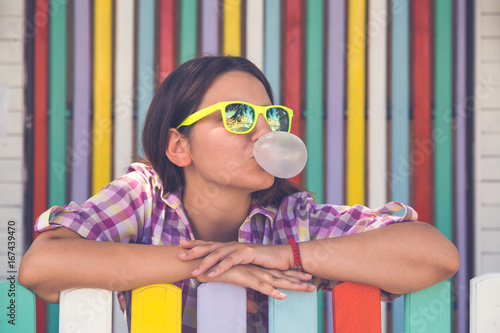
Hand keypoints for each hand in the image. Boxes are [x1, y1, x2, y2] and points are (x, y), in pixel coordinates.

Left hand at [178, 240, 292, 277]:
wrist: (282, 257)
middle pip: (210, 246)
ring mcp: (240, 247)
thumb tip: (220, 268)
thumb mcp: (244, 262)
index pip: (210, 243)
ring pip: (218, 254)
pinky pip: (231, 261)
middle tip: (179, 254)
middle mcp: (233, 244)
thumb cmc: (263, 261)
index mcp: (230, 246)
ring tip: (194, 271)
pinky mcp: (248, 253)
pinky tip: (212, 274)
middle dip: (194, 250)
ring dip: (205, 262)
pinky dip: (221, 268)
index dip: (196, 243)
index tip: (181, 244)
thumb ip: (232, 263)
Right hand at [196, 264, 314, 299]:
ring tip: (306, 289)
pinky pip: (259, 285)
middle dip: (298, 281)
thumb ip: (248, 299)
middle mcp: (255, 270)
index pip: (277, 275)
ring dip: (291, 285)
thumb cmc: (216, 274)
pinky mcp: (243, 276)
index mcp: (255, 271)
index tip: (306, 281)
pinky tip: (281, 295)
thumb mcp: (236, 290)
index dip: (292, 278)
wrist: (200, 263)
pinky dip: (271, 290)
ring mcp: (250, 272)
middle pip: (281, 276)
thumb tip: (256, 310)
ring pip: (275, 280)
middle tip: (314, 284)